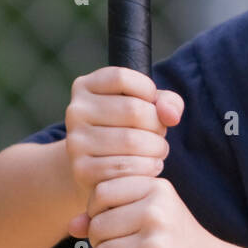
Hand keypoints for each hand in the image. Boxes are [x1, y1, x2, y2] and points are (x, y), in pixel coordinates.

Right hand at [64, 67, 184, 201]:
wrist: (99, 169)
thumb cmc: (129, 129)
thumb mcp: (147, 106)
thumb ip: (166, 102)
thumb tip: (171, 115)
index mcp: (86, 86)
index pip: (122, 78)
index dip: (147, 90)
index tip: (152, 105)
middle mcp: (76, 111)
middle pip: (133, 110)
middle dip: (158, 125)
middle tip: (160, 135)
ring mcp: (76, 141)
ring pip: (132, 141)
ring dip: (157, 148)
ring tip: (158, 151)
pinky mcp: (82, 169)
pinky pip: (126, 167)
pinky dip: (147, 168)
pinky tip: (150, 166)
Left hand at [67, 176, 223, 247]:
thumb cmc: (175, 238)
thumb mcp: (152, 213)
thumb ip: (113, 211)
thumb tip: (72, 226)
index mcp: (157, 190)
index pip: (102, 192)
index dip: (96, 209)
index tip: (108, 221)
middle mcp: (156, 214)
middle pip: (97, 226)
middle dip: (98, 241)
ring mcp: (153, 246)